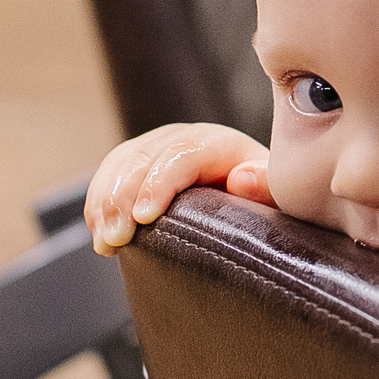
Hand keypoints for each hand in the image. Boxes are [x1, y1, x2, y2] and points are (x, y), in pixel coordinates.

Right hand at [84, 122, 271, 254]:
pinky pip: (112, 172)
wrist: (257, 203)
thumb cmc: (269, 205)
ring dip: (105, 201)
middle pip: (145, 157)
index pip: (182, 154)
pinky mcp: (142, 163)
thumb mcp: (281, 199)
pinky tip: (97, 229)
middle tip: (115, 239)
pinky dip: (99, 199)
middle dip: (123, 198)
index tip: (144, 218)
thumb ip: (267, 187)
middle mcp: (188, 138)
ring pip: (122, 163)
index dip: (159, 183)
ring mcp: (161, 147)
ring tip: (104, 241)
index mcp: (222, 144)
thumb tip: (239, 178)